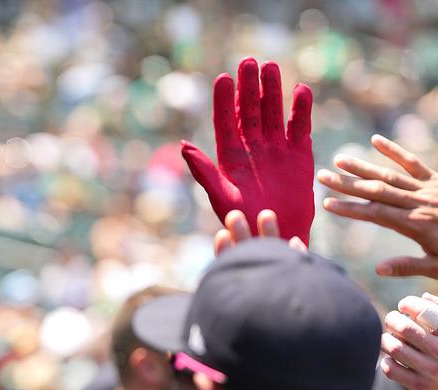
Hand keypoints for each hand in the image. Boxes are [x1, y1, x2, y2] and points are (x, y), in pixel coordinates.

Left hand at [182, 58, 314, 245]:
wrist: (276, 234)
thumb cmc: (243, 220)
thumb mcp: (221, 196)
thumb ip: (204, 171)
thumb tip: (183, 145)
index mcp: (229, 156)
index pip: (225, 122)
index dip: (223, 101)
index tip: (222, 79)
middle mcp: (252, 148)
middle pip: (249, 111)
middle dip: (248, 87)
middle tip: (248, 61)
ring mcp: (275, 148)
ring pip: (273, 113)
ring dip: (273, 90)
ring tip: (271, 67)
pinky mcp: (298, 153)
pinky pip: (299, 126)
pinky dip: (301, 109)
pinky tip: (300, 90)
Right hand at [317, 135, 437, 278]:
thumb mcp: (436, 267)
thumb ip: (408, 266)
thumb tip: (378, 269)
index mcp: (416, 224)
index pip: (375, 213)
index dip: (349, 208)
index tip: (327, 203)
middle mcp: (420, 202)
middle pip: (376, 190)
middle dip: (347, 184)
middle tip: (322, 176)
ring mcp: (429, 189)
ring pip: (390, 175)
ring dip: (363, 167)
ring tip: (339, 159)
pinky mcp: (437, 180)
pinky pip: (414, 163)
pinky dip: (395, 151)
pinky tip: (376, 140)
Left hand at [381, 292, 437, 389]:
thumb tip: (423, 297)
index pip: (425, 312)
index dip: (409, 303)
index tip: (404, 305)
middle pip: (406, 328)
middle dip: (392, 319)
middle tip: (391, 320)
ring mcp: (430, 369)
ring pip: (394, 348)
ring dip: (385, 340)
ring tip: (387, 338)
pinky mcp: (418, 385)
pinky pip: (391, 369)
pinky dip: (386, 360)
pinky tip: (391, 357)